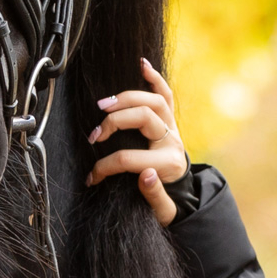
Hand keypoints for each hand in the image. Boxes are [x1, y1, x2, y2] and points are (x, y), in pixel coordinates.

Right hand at [87, 59, 187, 225]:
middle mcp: (173, 141)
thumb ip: (154, 195)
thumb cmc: (168, 204)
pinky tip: (142, 65)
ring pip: (154, 101)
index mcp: (169, 164)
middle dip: (114, 123)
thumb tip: (144, 175)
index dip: (105, 167)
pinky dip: (155, 79)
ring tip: (104, 105)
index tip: (92, 177)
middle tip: (94, 136)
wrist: (185, 196)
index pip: (130, 158)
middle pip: (144, 118)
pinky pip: (166, 94)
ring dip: (127, 99)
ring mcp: (173, 128)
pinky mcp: (170, 121)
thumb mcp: (163, 212)